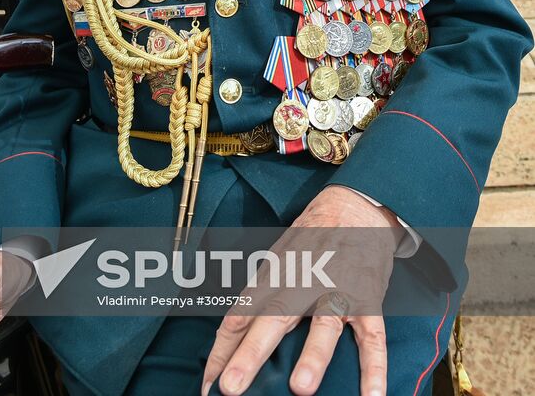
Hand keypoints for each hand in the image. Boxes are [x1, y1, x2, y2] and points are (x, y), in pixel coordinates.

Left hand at [202, 186, 401, 395]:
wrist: (355, 204)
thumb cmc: (313, 236)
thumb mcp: (281, 254)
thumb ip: (265, 290)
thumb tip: (238, 328)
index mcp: (277, 272)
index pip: (243, 312)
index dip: (223, 348)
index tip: (207, 381)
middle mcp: (303, 281)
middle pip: (273, 320)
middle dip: (251, 354)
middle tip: (230, 388)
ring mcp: (338, 290)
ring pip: (324, 326)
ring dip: (312, 357)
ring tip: (300, 388)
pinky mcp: (368, 298)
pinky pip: (372, 337)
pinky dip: (374, 367)